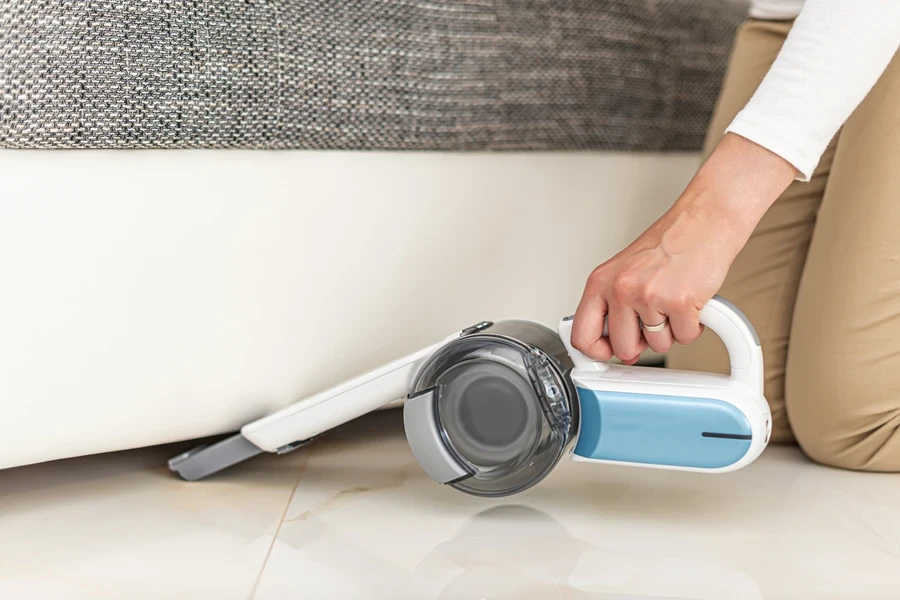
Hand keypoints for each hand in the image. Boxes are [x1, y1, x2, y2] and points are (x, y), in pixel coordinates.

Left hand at [571, 133, 796, 364]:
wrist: (705, 221)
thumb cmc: (669, 244)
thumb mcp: (626, 271)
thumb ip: (615, 309)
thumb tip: (618, 350)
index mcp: (601, 281)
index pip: (581, 335)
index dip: (596, 352)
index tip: (607, 353)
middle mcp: (621, 288)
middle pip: (622, 348)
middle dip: (641, 343)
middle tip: (653, 320)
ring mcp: (649, 296)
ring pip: (657, 345)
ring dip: (670, 331)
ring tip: (672, 302)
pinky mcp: (679, 302)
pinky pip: (685, 337)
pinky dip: (692, 326)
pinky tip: (690, 302)